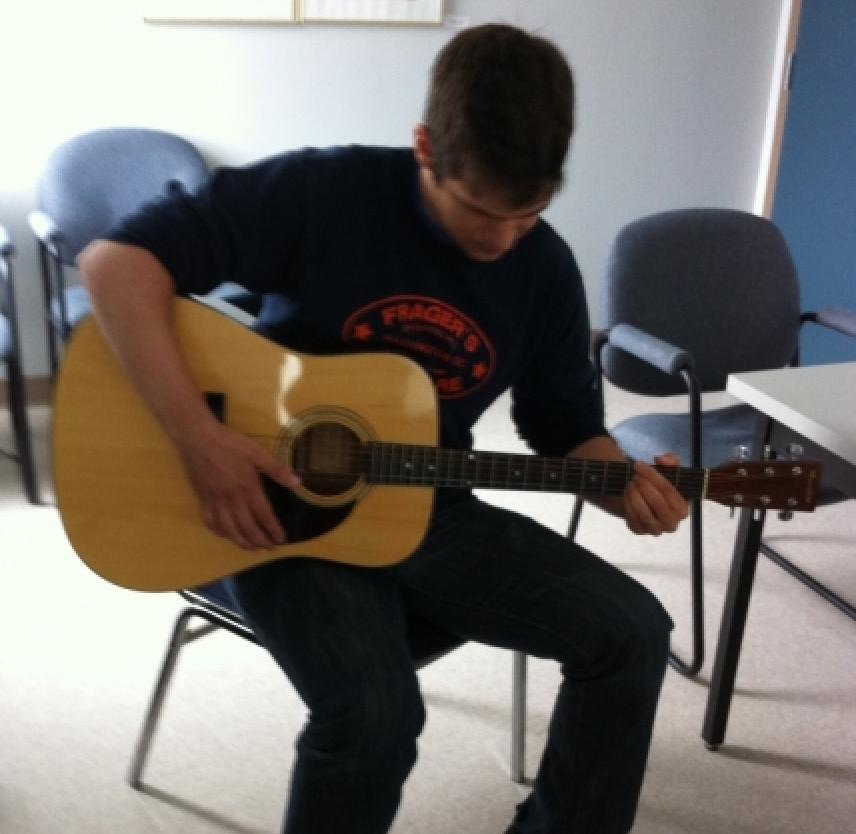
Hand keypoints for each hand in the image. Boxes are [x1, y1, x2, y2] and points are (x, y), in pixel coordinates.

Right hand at [177, 421, 299, 550]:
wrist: (198, 438)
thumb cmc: (230, 444)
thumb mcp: (257, 452)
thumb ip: (277, 470)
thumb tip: (298, 483)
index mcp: (247, 488)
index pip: (264, 516)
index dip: (274, 530)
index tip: (282, 540)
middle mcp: (231, 500)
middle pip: (247, 528)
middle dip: (260, 541)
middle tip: (270, 547)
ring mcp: (215, 501)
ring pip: (228, 530)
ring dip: (241, 542)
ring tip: (252, 548)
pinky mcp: (202, 499)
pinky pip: (210, 522)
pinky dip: (220, 533)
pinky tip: (227, 535)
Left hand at [623, 452, 688, 535]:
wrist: (647, 500)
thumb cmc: (662, 485)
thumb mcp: (670, 470)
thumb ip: (671, 461)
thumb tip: (660, 459)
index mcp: (683, 509)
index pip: (668, 491)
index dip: (652, 475)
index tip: (639, 465)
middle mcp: (672, 524)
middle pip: (657, 503)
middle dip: (644, 486)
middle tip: (634, 475)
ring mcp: (655, 530)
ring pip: (644, 513)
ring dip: (634, 495)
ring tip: (630, 483)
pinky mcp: (639, 531)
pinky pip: (632, 519)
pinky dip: (627, 504)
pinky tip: (626, 493)